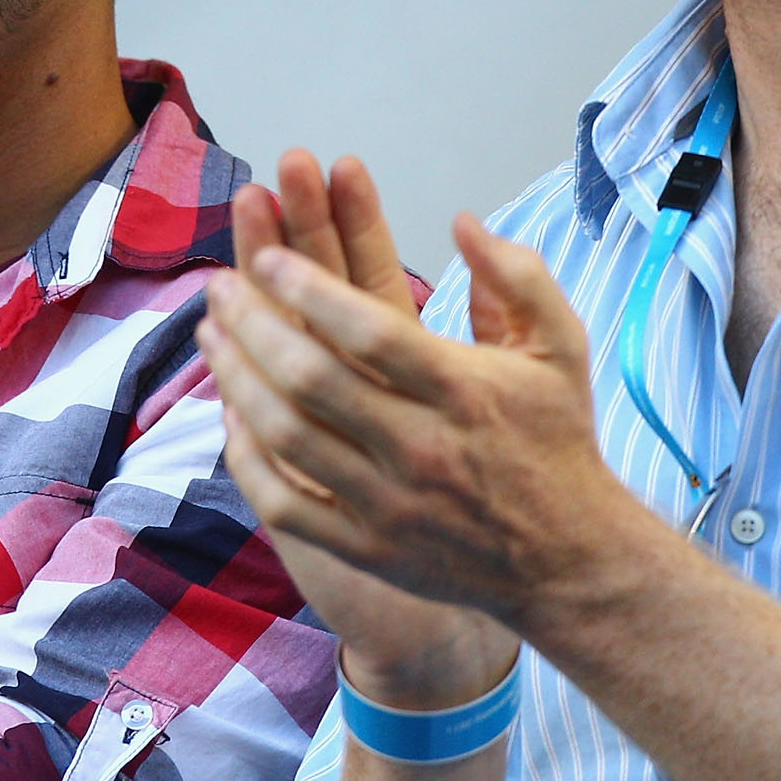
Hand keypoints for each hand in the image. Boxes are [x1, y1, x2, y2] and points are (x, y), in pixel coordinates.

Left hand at [200, 174, 649, 652]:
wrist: (569, 558)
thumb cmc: (556, 439)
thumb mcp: (560, 347)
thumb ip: (517, 276)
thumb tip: (463, 221)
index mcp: (464, 392)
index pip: (370, 331)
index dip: (309, 289)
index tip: (268, 256)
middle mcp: (421, 449)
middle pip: (313, 379)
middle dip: (254, 323)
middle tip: (219, 286)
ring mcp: (388, 505)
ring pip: (287, 437)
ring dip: (237, 379)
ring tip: (210, 333)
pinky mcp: (366, 548)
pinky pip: (285, 505)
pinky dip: (247, 459)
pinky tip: (231, 414)